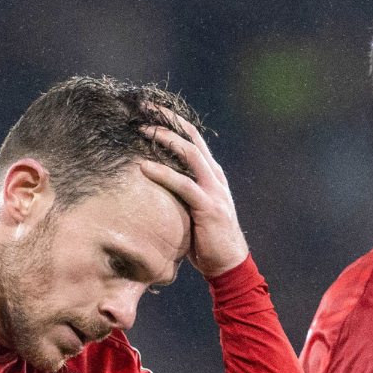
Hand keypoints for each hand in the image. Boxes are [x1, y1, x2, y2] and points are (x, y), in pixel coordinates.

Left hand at [139, 113, 248, 278]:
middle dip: (168, 120)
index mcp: (212, 175)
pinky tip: (144, 167)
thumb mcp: (193, 211)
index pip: (193, 140)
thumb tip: (155, 191)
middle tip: (145, 108)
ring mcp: (213, 190)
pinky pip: (183, 184)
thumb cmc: (207, 241)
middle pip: (191, 138)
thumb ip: (181, 196)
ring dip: (165, 139)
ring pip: (189, 154)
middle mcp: (215, 176)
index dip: (174, 123)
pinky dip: (163, 173)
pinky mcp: (207, 206)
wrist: (229, 264)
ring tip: (143, 130)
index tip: (153, 111)